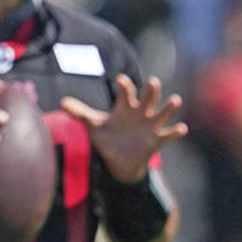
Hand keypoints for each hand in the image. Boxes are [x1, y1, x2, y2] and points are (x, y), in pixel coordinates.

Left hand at [61, 74, 187, 183]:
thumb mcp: (93, 125)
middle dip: (152, 90)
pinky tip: (181, 128)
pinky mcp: (156, 140)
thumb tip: (61, 103)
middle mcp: (140, 113)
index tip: (120, 80)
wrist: (118, 161)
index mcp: (125, 107)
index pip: (126, 92)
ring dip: (169, 107)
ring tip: (175, 100)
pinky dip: (175, 132)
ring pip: (163, 113)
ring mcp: (151, 125)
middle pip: (149, 97)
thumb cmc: (107, 137)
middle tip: (153, 82)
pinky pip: (168, 135)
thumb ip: (79, 113)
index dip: (125, 85)